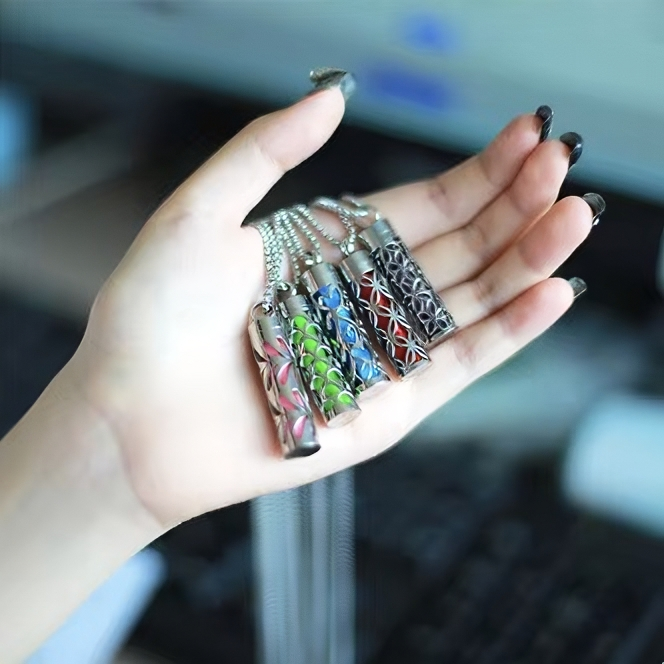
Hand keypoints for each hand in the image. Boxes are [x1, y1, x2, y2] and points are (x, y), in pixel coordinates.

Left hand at [68, 86, 594, 526]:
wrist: (133, 421)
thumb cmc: (151, 317)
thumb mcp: (198, 214)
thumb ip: (265, 152)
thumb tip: (332, 95)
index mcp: (328, 251)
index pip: (421, 207)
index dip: (476, 173)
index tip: (527, 136)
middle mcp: (361, 298)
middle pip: (457, 250)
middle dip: (514, 208)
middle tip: (564, 166)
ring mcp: (381, 354)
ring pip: (469, 302)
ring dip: (527, 261)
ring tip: (576, 217)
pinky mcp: (390, 408)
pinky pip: (458, 364)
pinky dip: (507, 331)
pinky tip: (552, 291)